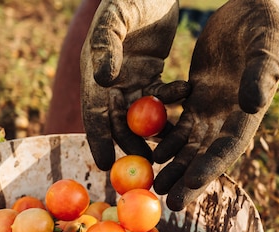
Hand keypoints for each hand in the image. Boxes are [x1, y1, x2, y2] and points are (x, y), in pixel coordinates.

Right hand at [80, 0, 189, 170]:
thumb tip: (102, 79)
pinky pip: (160, 96)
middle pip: (118, 121)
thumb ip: (106, 45)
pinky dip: (170, 102)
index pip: (93, 113)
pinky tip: (184, 99)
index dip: (98, 140)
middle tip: (145, 166)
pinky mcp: (150, 73)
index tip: (103, 164)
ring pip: (140, 114)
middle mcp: (110, 81)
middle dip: (130, 144)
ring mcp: (131, 79)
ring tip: (167, 149)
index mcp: (95, 73)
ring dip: (153, 131)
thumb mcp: (115, 17)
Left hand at [152, 0, 278, 210]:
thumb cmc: (265, 25)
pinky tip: (151, 153)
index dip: (210, 166)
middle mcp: (229, 117)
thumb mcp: (266, 45)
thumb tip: (253, 104)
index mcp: (249, 111)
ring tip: (156, 187)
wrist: (252, 9)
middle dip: (188, 179)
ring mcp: (212, 110)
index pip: (228, 146)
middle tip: (169, 203)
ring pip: (189, 145)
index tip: (191, 185)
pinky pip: (178, 123)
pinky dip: (165, 139)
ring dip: (174, 166)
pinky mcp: (196, 98)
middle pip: (206, 155)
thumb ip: (261, 74)